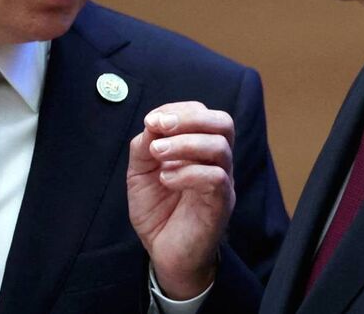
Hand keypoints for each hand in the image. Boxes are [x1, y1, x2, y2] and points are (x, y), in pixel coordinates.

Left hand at [127, 101, 234, 299]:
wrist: (164, 253)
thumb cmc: (157, 211)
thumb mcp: (140, 172)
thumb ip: (144, 146)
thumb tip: (152, 124)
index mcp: (200, 148)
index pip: (203, 114)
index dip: (177, 110)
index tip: (151, 120)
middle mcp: (217, 161)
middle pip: (223, 122)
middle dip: (189, 118)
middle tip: (159, 126)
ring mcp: (222, 182)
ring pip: (219, 147)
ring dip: (183, 144)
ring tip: (156, 154)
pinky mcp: (221, 204)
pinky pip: (216, 178)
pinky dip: (187, 173)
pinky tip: (166, 180)